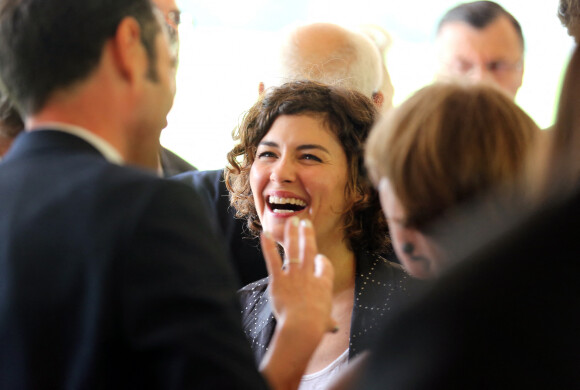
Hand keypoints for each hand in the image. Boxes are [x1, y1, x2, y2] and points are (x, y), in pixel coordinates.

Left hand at [261, 217, 335, 333]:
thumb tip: (333, 326)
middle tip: (305, 222)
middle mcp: (309, 274)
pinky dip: (268, 246)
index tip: (320, 259)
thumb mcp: (327, 321)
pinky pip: (272, 260)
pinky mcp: (278, 280)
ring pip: (292, 249)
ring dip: (291, 233)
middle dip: (307, 234)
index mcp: (324, 282)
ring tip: (291, 220)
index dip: (322, 261)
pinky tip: (265, 234)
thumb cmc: (316, 325)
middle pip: (309, 248)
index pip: (325, 264)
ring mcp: (293, 275)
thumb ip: (328, 321)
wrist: (303, 325)